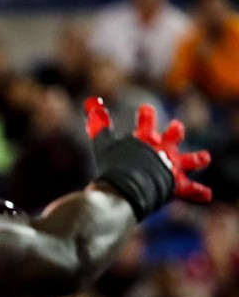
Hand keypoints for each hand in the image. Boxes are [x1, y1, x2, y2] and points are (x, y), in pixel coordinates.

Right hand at [84, 97, 210, 216]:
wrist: (129, 187)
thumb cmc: (114, 166)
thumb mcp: (104, 144)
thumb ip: (98, 124)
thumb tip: (90, 101)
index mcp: (146, 139)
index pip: (146, 120)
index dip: (145, 115)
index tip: (145, 110)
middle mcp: (163, 149)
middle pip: (173, 135)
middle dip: (174, 132)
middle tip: (176, 127)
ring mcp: (172, 166)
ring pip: (190, 160)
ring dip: (196, 159)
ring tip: (203, 158)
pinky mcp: (177, 184)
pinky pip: (190, 190)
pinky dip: (198, 193)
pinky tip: (207, 195)